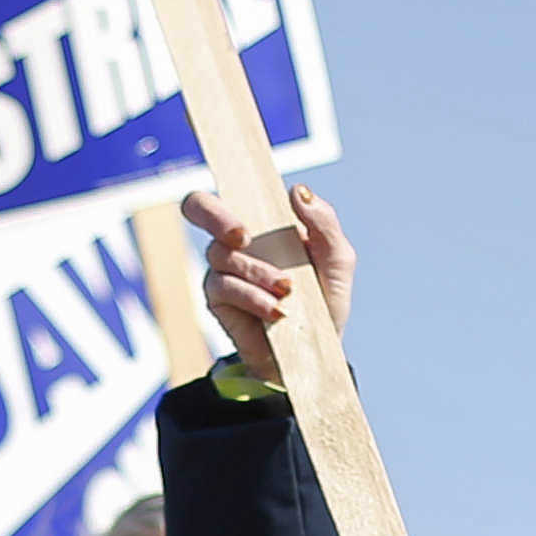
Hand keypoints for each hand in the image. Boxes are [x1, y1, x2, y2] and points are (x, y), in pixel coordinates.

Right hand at [189, 182, 353, 384]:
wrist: (317, 348)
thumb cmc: (325, 298)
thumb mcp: (337, 258)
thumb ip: (324, 221)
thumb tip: (297, 190)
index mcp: (264, 221)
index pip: (230, 190)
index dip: (225, 188)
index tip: (246, 215)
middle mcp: (236, 241)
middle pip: (197, 206)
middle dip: (216, 217)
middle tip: (243, 238)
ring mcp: (223, 268)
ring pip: (222, 254)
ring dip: (257, 272)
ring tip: (287, 292)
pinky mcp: (218, 298)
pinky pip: (224, 287)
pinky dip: (253, 297)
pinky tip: (276, 311)